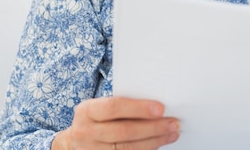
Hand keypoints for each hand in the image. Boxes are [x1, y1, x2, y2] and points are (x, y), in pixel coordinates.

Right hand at [52, 97, 179, 149]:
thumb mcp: (101, 107)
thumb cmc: (97, 118)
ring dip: (154, 141)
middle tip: (173, 122)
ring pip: (128, 148)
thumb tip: (156, 104)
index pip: (113, 107)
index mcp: (87, 111)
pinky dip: (146, 149)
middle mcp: (86, 132)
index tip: (161, 108)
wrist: (76, 142)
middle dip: (152, 127)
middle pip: (123, 131)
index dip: (138, 108)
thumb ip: (122, 104)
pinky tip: (159, 143)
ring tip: (171, 133)